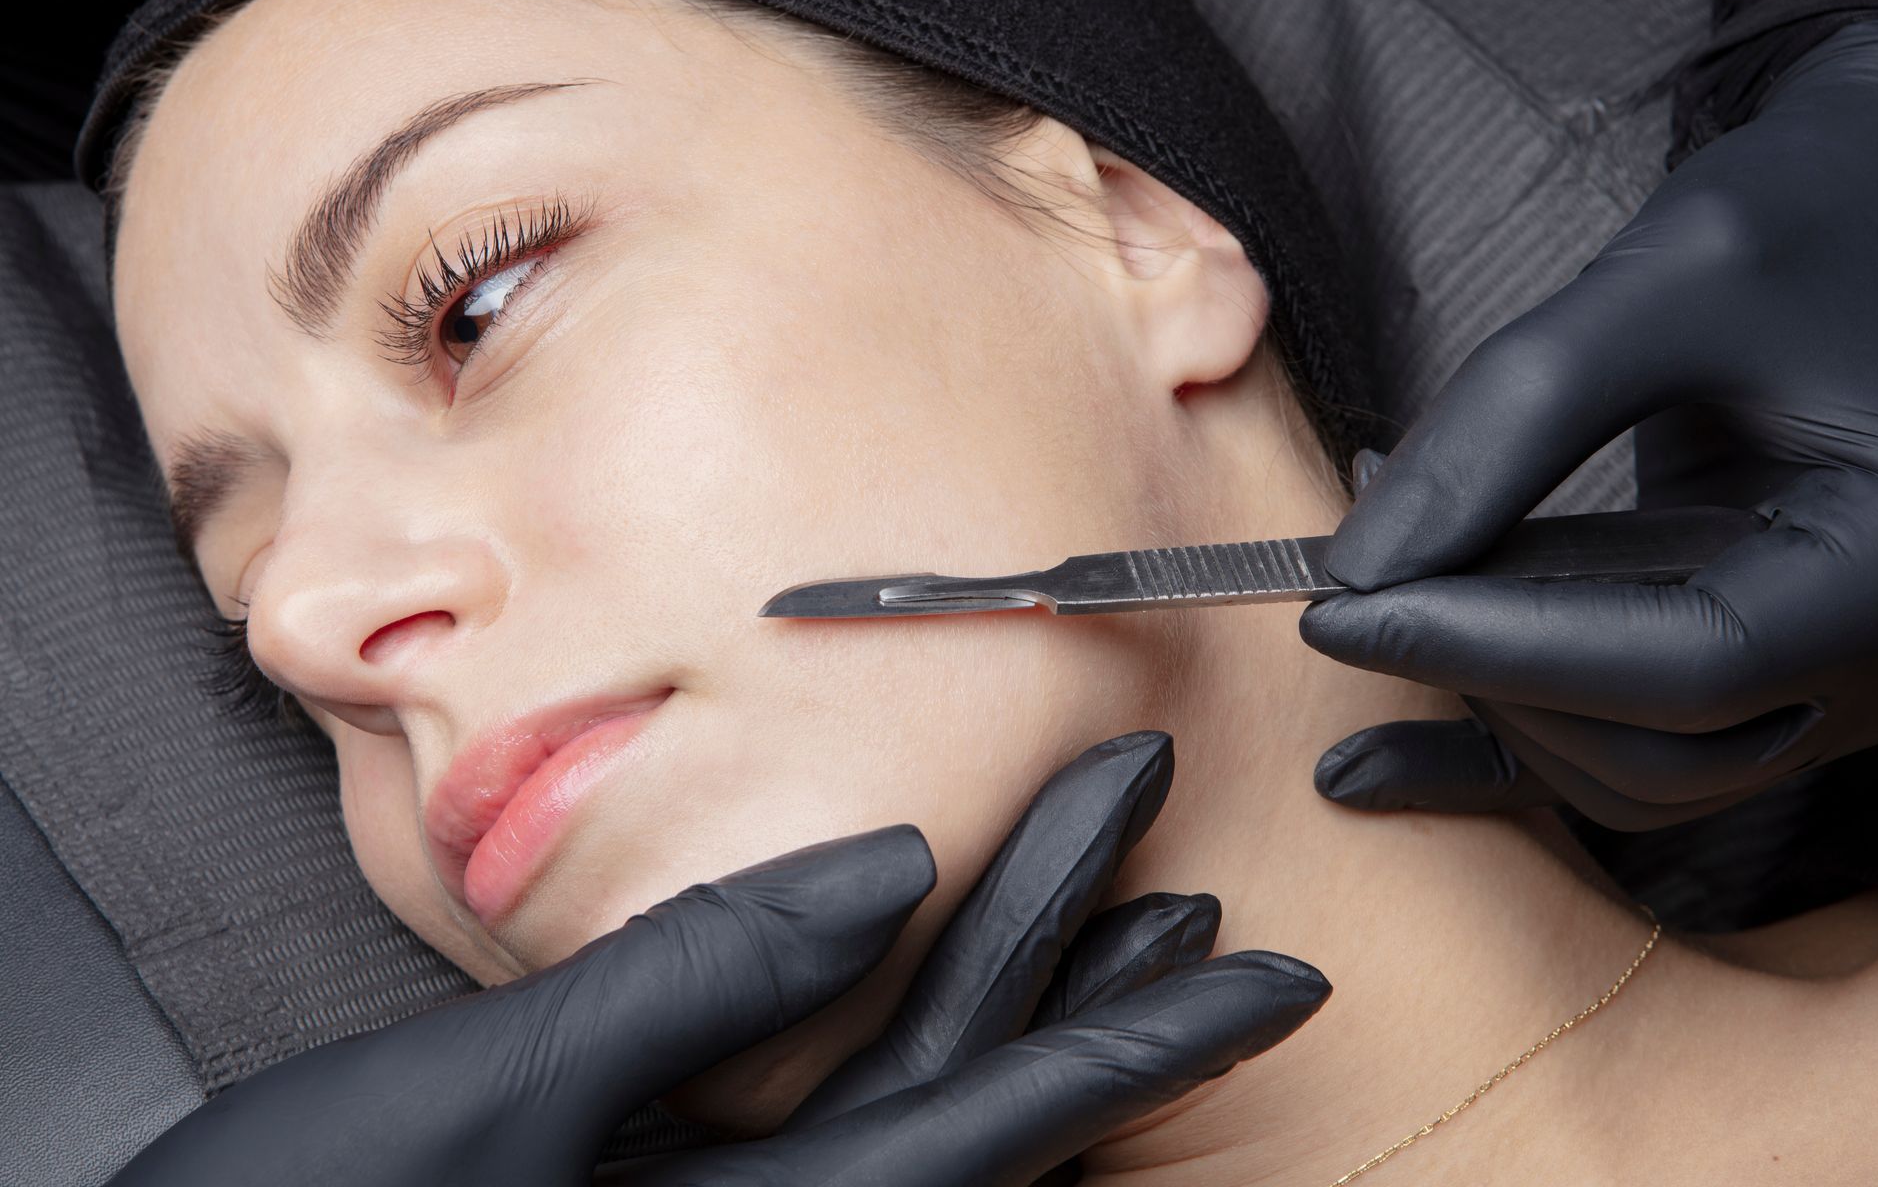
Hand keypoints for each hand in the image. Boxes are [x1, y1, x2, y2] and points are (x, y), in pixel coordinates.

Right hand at [112, 733, 1326, 1185]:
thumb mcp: (495, 1101)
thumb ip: (697, 987)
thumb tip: (881, 869)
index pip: (1004, 1111)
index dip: (1146, 1030)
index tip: (1267, 962)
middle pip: (983, 1097)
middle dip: (1095, 977)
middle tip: (1191, 875)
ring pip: (930, 1109)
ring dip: (1025, 1006)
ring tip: (1119, 916)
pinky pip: (851, 1123)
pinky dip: (923, 1044)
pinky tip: (942, 986)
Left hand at [1300, 18, 1877, 830]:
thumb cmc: (1823, 206)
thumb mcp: (1672, 280)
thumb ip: (1516, 416)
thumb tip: (1362, 564)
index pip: (1686, 665)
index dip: (1493, 646)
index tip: (1342, 607)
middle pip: (1656, 740)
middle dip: (1481, 671)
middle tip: (1348, 588)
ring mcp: (1844, 674)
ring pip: (1637, 766)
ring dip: (1490, 696)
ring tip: (1387, 581)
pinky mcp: (1777, 662)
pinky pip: (1634, 747)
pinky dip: (1507, 746)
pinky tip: (1373, 761)